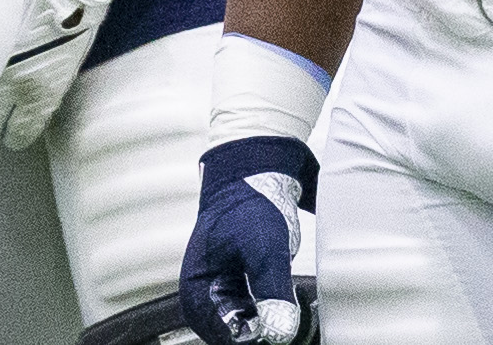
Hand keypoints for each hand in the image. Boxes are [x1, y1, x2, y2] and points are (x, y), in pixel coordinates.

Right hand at [180, 135, 314, 344]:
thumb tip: (278, 332)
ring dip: (268, 328)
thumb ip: (270, 291)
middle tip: (290, 330)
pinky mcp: (242, 282)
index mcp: (197, 287)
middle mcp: (206, 292)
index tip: (279, 335)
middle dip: (262, 335)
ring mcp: (224, 288)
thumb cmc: (249, 199)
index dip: (252, 340)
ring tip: (295, 322)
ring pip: (245, 327)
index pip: (222, 335)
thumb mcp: (265, 248)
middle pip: (232, 335)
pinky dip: (272, 316)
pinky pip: (255, 313)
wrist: (257, 165)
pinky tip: (293, 313)